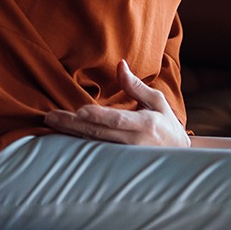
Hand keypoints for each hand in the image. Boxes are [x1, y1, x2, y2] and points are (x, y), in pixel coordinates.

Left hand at [44, 60, 189, 147]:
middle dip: (73, 125)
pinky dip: (79, 144)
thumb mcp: (157, 101)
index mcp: (144, 124)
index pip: (118, 120)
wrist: (179, 157)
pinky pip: (96, 153)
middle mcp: (134, 142)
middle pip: (99, 134)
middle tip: (51, 117)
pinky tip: (63, 138)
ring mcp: (125, 156)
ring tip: (52, 124)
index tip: (80, 111)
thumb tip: (120, 65)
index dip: (98, 117)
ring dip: (71, 134)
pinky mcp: (119, 164)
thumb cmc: (167, 124)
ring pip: (94, 145)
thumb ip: (135, 86)